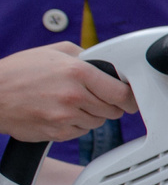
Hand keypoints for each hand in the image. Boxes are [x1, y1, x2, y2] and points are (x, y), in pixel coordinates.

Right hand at [0, 44, 132, 140]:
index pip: (122, 92)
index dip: (129, 97)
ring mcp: (65, 117)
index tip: (130, 98)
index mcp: (78, 72)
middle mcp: (74, 96)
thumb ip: (86, 56)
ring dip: (92, 114)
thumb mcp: (55, 51)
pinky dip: (76, 124)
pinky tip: (61, 113)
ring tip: (71, 103)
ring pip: (98, 122)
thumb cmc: (19, 71)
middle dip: (110, 104)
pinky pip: (81, 131)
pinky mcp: (56, 133)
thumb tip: (109, 65)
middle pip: (113, 110)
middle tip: (96, 97)